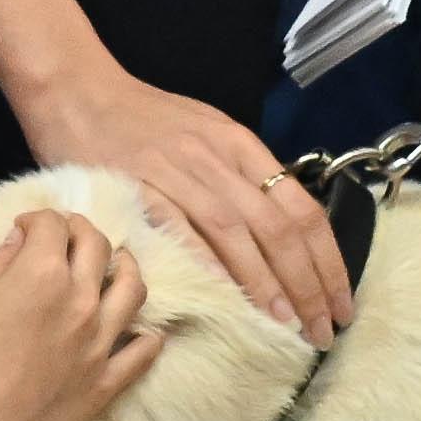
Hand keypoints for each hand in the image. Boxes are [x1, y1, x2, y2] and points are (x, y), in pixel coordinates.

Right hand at [0, 205, 163, 420]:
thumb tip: (20, 241)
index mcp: (42, 273)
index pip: (54, 225)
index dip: (39, 219)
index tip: (27, 227)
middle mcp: (81, 299)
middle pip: (98, 245)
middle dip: (82, 230)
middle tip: (68, 234)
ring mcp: (101, 340)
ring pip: (134, 288)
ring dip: (126, 267)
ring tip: (118, 264)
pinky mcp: (108, 379)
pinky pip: (144, 351)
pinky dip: (147, 335)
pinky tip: (142, 329)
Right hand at [28, 70, 345, 335]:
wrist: (78, 90)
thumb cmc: (143, 118)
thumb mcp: (207, 133)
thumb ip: (240, 175)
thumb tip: (278, 229)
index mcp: (241, 146)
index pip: (302, 210)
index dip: (329, 262)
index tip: (342, 304)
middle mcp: (218, 159)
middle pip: (278, 228)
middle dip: (307, 285)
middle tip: (321, 330)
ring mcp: (179, 171)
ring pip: (237, 233)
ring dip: (266, 284)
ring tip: (286, 326)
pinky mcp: (138, 185)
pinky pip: (180, 229)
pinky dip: (207, 264)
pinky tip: (226, 299)